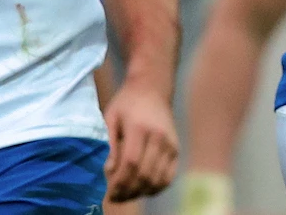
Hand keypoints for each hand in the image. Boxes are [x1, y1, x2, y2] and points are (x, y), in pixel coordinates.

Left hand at [103, 81, 179, 200]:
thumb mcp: (111, 118)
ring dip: (141, 192)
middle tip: (114, 197)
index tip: (108, 192)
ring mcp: (171, 144)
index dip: (120, 182)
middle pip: (145, 174)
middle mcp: (159, 137)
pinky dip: (156, 188)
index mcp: (140, 128)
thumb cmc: (127, 103)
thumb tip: (110, 172)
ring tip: (126, 195)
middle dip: (128, 191)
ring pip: (158, 179)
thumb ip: (110, 145)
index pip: (131, 163)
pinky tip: (143, 189)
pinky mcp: (176, 149)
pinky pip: (169, 177)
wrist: (153, 88)